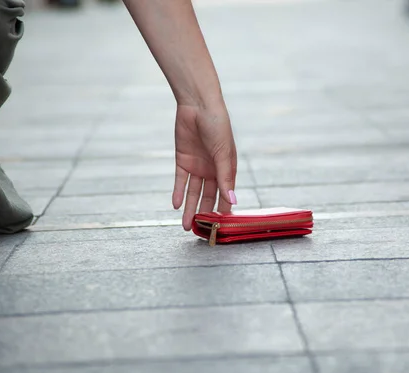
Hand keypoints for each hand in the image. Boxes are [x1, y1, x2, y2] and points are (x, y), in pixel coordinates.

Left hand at [172, 103, 237, 230]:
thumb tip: (232, 200)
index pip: (226, 194)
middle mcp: (212, 169)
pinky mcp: (182, 160)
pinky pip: (180, 181)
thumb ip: (225, 177)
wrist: (198, 104)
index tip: (219, 227)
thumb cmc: (218, 125)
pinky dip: (177, 193)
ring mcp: (197, 166)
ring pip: (192, 192)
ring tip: (185, 225)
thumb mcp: (223, 152)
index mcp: (227, 168)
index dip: (223, 210)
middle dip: (203, 213)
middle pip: (208, 196)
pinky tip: (176, 205)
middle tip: (198, 231)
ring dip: (189, 208)